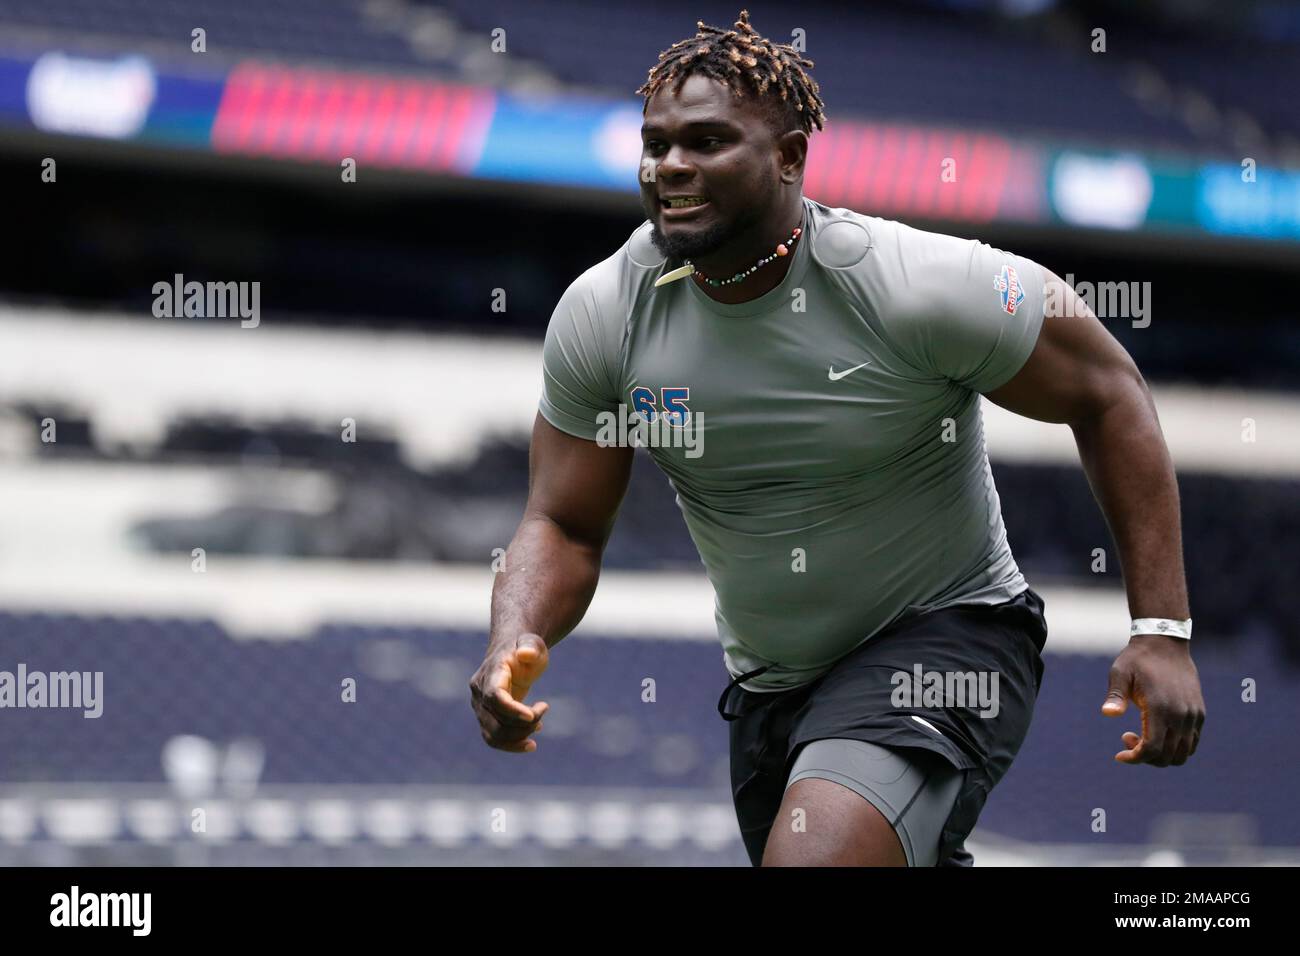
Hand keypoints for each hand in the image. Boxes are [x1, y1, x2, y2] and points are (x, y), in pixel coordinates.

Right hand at [469, 633, 550, 753]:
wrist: (514, 651)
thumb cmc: (526, 647)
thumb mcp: (533, 643)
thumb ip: (530, 646)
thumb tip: (525, 654)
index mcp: (491, 673)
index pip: (494, 697)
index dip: (512, 711)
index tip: (533, 716)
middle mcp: (480, 692)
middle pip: (494, 722)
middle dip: (523, 725)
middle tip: (544, 708)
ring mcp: (480, 706)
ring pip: (492, 735)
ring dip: (518, 737)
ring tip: (539, 725)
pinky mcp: (486, 717)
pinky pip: (494, 739)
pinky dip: (512, 744)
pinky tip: (531, 742)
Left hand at [1101, 635, 1204, 765]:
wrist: (1165, 642)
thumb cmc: (1138, 659)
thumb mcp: (1120, 673)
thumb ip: (1115, 695)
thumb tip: (1108, 713)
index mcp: (1160, 707)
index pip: (1152, 749)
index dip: (1136, 758)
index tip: (1119, 755)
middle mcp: (1181, 715)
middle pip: (1167, 756)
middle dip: (1145, 757)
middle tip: (1127, 737)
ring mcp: (1194, 715)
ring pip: (1183, 754)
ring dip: (1162, 755)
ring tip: (1142, 736)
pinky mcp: (1199, 713)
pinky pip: (1192, 743)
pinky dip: (1175, 748)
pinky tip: (1158, 734)